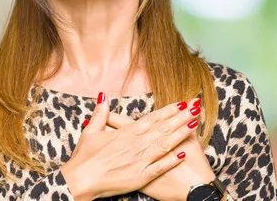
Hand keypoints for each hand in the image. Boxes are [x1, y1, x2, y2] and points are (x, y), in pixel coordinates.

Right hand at [60, 93, 200, 200]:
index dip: (169, 110)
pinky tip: (183, 153)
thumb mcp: (91, 131)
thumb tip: (103, 96)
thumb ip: (101, 113)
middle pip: (163, 127)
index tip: (183, 103)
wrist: (79, 180)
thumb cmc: (84, 157)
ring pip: (165, 144)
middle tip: (197, 107)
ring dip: (181, 133)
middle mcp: (136, 143)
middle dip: (181, 117)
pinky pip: (159, 167)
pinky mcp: (140, 176)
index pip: (153, 118)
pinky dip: (171, 160)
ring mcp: (139, 160)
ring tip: (195, 123)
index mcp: (127, 132)